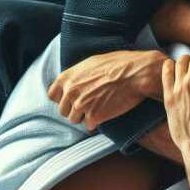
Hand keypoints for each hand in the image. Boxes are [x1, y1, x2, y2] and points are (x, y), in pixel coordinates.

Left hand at [48, 50, 165, 130]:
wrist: (136, 73)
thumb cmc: (118, 64)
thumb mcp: (91, 63)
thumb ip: (77, 76)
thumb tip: (72, 84)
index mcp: (67, 77)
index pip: (52, 95)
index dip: (63, 99)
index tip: (72, 100)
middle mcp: (70, 91)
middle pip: (63, 111)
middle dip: (75, 110)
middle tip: (90, 105)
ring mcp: (81, 105)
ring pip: (75, 120)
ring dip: (85, 117)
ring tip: (100, 108)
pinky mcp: (94, 116)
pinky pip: (89, 126)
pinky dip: (97, 123)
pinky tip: (106, 113)